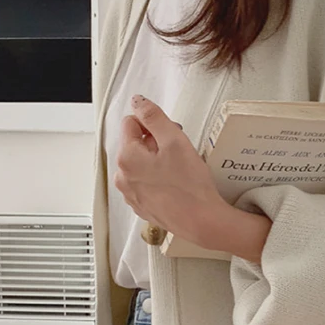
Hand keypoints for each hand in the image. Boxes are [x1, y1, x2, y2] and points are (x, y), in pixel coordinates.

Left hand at [115, 96, 271, 261]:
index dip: (153, 124)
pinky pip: (145, 184)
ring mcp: (131, 195)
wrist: (202, 222)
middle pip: (135, 145)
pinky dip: (157, 180)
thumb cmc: (190, 185)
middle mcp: (123, 177)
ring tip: (178, 170)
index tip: (170, 134)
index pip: (131, 123)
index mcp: (126, 157)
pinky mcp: (142, 207)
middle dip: (154, 143)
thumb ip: (153, 116)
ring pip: (140, 165)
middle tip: (179, 152)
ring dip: (156, 162)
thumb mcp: (174, 140)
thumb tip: (138, 102)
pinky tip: (175, 185)